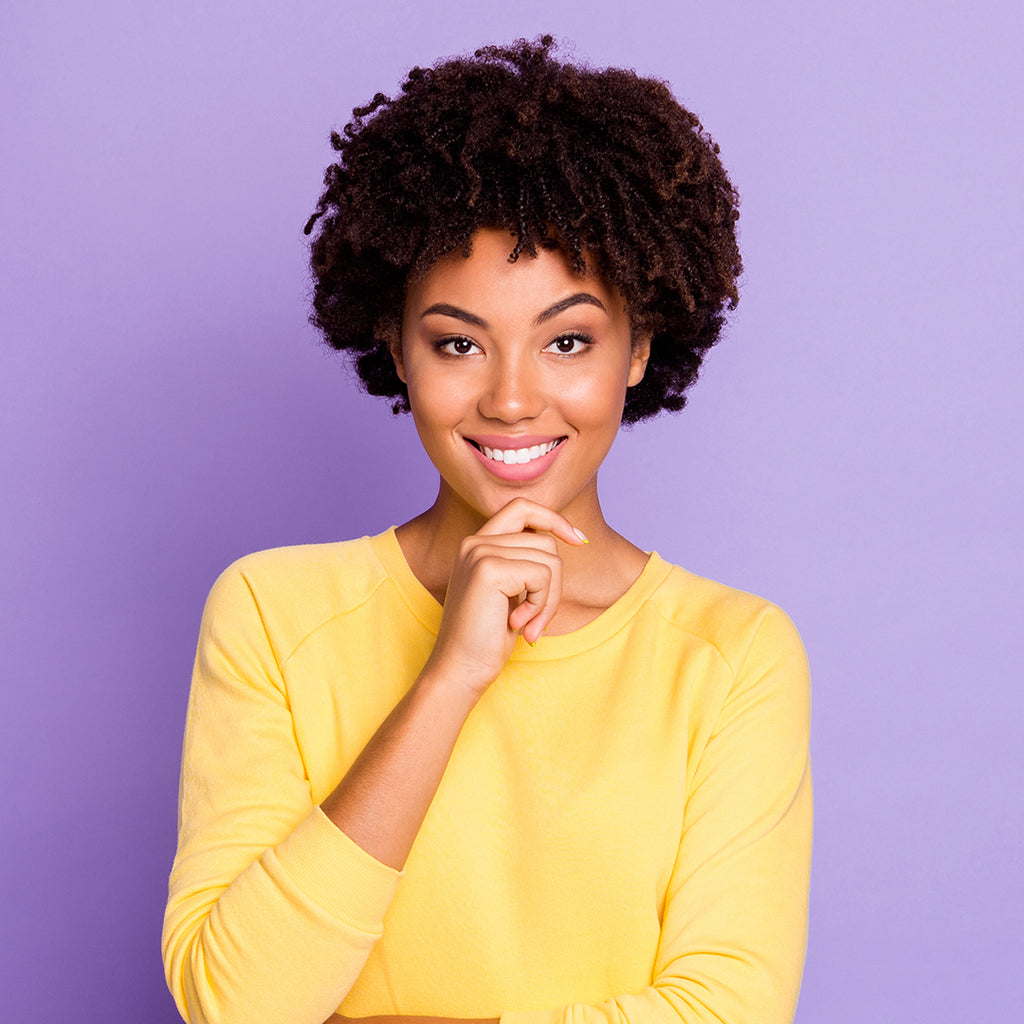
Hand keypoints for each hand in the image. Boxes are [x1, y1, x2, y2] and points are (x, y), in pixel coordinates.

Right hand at [424, 497, 586, 696]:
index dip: (554, 519)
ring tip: (528, 624)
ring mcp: (479, 552)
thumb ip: (526, 561)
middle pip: (545, 541)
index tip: (580, 541)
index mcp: (477, 544)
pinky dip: (541, 605)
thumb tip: (568, 537)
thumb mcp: (511, 592)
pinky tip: (519, 625)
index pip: (522, 507)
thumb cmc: (487, 638)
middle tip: (539, 619)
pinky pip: (542, 576)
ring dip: (549, 599)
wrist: (460, 670)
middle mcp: (474, 542)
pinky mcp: (488, 569)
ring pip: (549, 559)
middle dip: (554, 584)